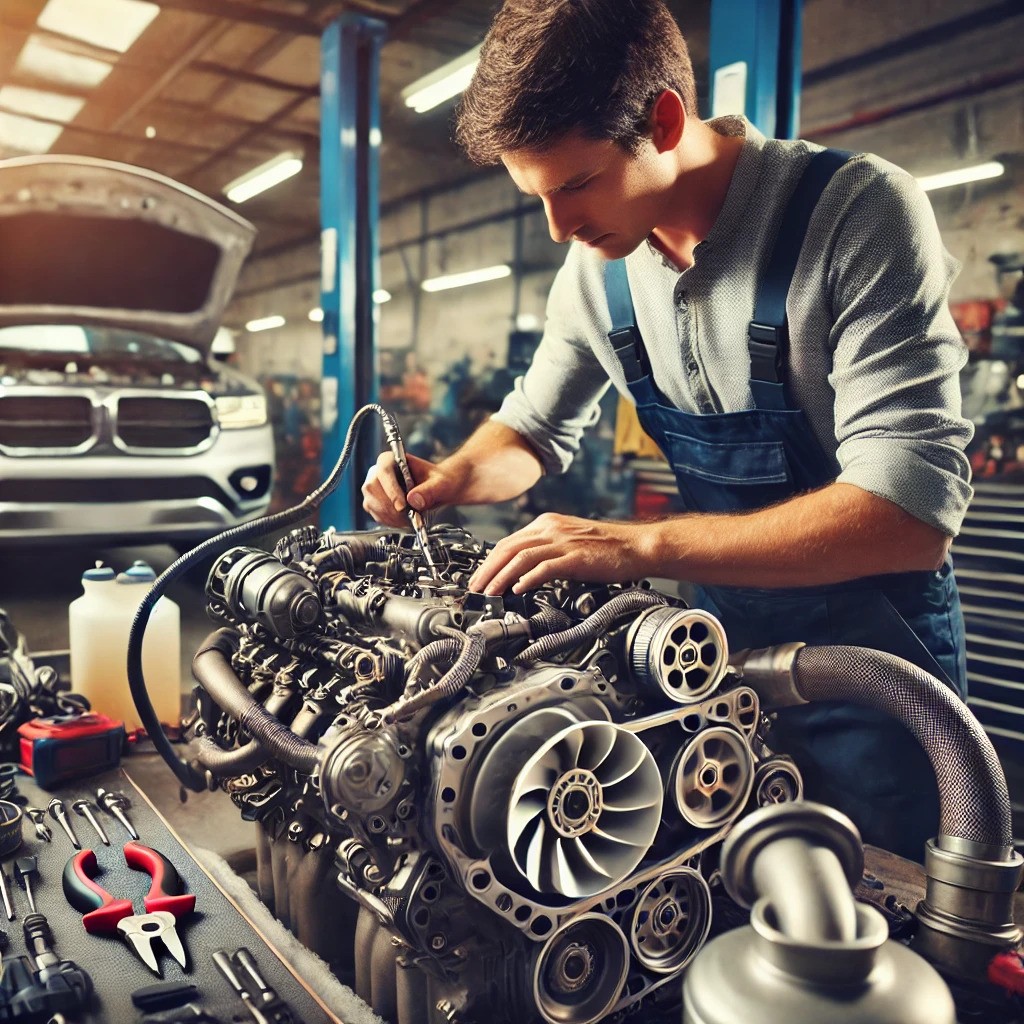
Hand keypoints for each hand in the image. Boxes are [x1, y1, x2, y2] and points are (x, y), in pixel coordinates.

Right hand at [361, 451, 464, 526]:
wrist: (440, 490)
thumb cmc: (439, 481)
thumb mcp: (441, 483)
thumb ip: (429, 490)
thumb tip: (413, 499)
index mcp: (392, 459)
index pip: (384, 471)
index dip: (391, 489)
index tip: (402, 506)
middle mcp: (379, 472)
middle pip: (372, 488)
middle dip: (389, 506)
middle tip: (407, 516)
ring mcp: (376, 488)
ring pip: (371, 503)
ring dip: (389, 516)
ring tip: (408, 519)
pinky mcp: (376, 503)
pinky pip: (376, 514)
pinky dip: (389, 521)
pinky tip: (403, 521)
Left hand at [468, 513, 654, 594]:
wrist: (637, 547)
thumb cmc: (607, 549)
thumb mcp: (569, 542)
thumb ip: (546, 551)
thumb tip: (521, 571)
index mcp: (548, 524)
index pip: (508, 542)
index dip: (489, 562)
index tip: (480, 579)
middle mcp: (552, 529)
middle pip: (508, 548)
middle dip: (487, 570)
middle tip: (475, 589)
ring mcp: (564, 542)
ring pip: (521, 557)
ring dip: (501, 577)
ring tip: (490, 593)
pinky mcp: (576, 557)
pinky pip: (545, 567)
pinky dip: (528, 579)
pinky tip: (518, 590)